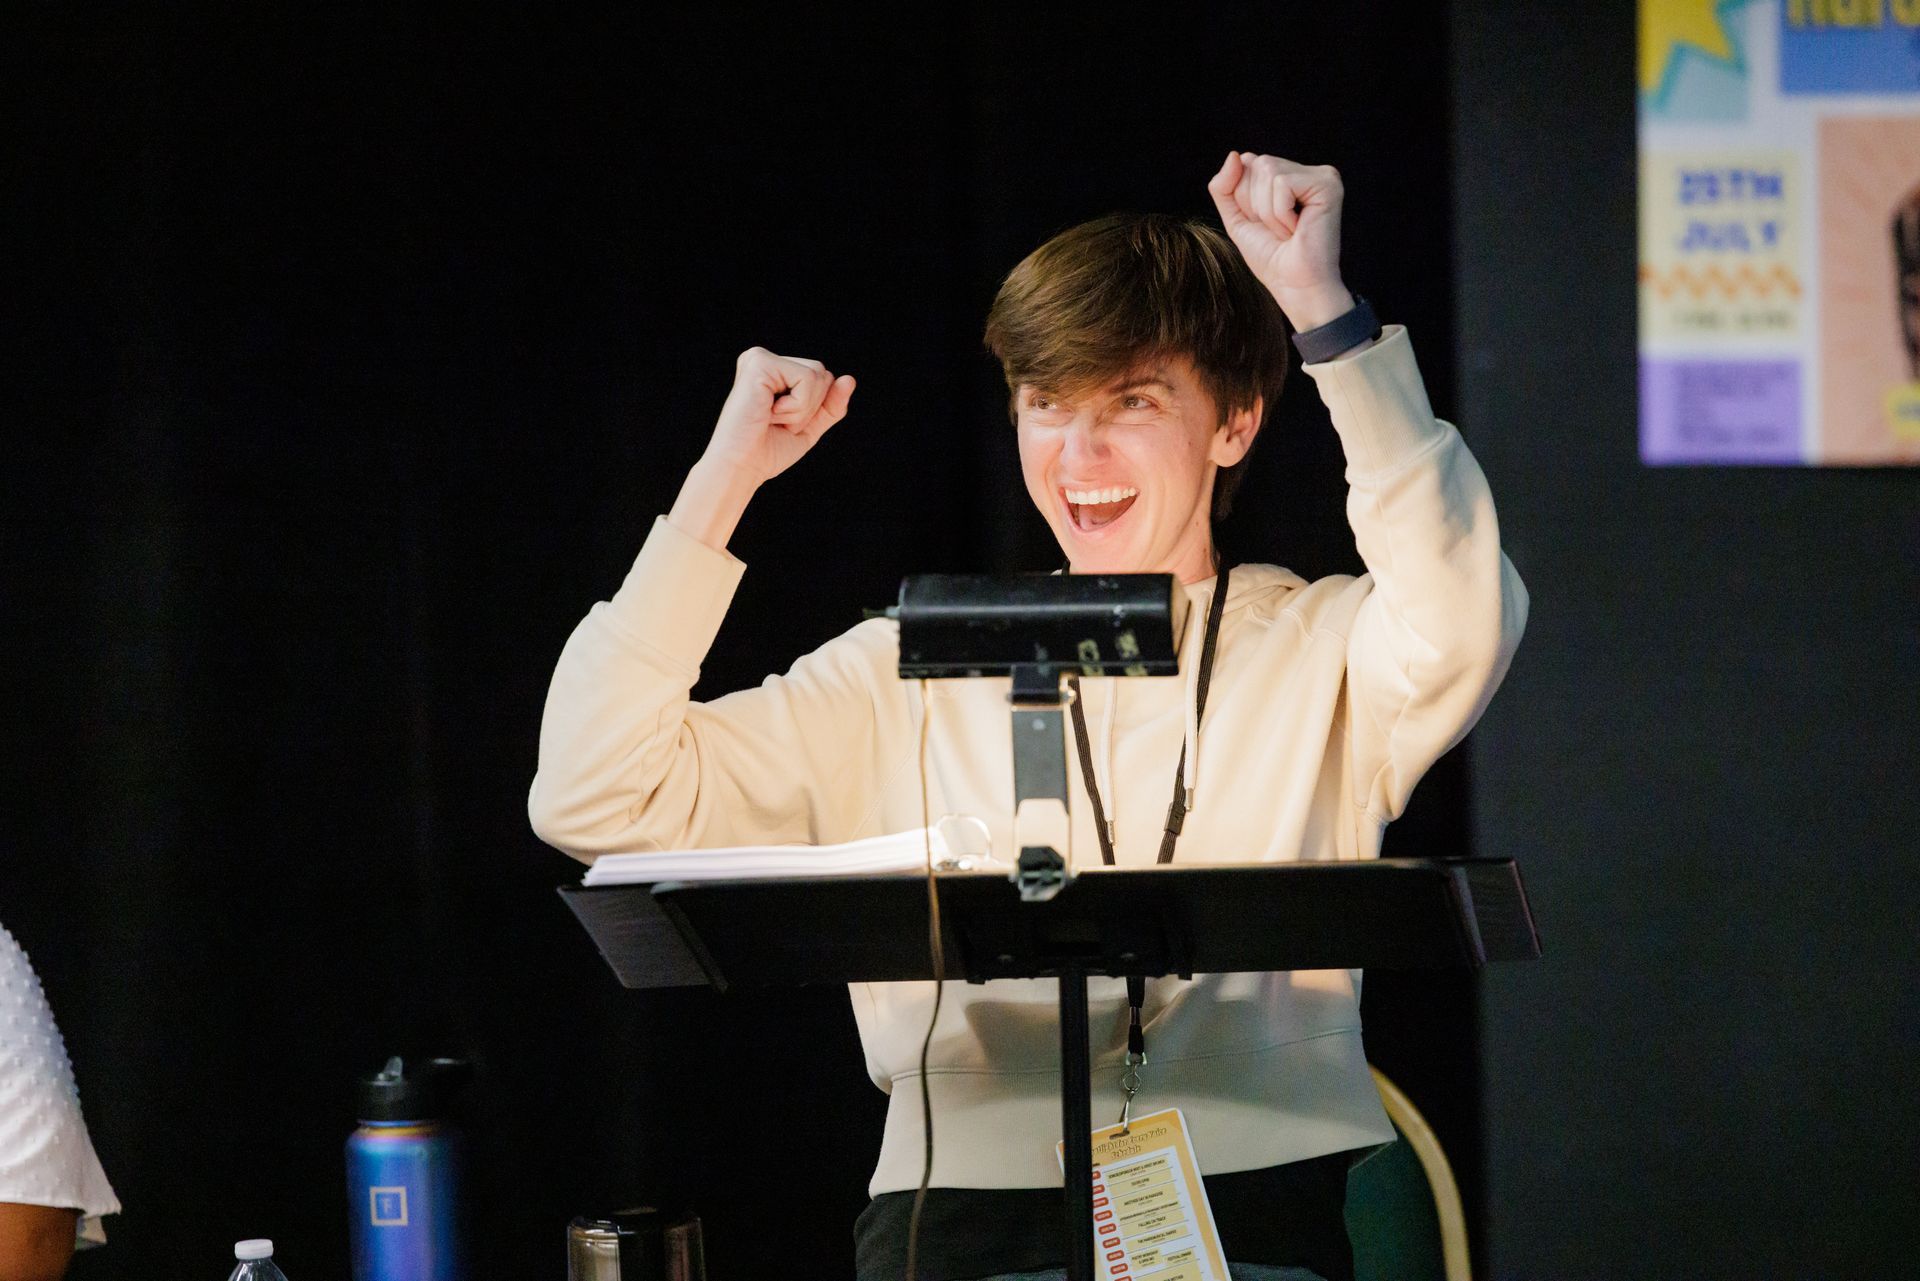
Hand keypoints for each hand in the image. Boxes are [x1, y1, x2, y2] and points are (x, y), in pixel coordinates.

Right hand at [702, 347, 855, 486]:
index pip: (822, 378)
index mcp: (772, 372)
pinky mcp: (759, 363)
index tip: (782, 423)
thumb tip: (850, 379)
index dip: (814, 409)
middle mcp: (763, 360)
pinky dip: (797, 405)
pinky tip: (769, 413)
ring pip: (817, 374)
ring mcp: (759, 358)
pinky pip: (807, 378)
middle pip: (822, 373)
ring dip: (802, 408)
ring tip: (772, 417)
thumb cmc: (767, 451)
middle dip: (810, 407)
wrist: (741, 468)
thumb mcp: (809, 427)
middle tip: (776, 421)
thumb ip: (831, 405)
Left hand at [1206, 151, 1354, 331]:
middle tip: (1278, 231)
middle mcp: (1305, 171)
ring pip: (1267, 171)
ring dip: (1268, 212)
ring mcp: (1320, 174)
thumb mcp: (1237, 220)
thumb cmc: (1272, 259)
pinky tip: (1299, 228)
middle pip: (1254, 164)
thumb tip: (1235, 154)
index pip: (1244, 164)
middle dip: (1254, 204)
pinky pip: (1282, 184)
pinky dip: (1280, 213)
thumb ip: (1225, 187)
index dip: (1242, 199)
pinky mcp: (1328, 183)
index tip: (1264, 226)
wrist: (1296, 287)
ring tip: (1289, 231)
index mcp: (1286, 177)